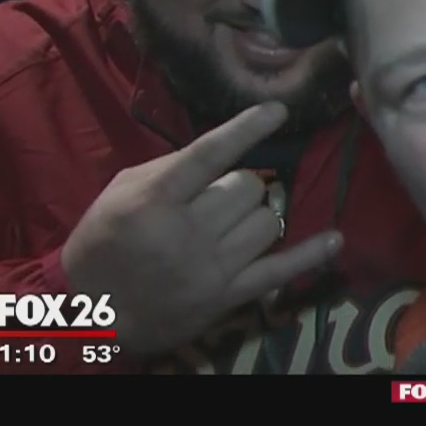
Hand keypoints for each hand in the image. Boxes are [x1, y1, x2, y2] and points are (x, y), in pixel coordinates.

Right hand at [60, 103, 341, 353]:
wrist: (90, 315)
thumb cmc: (103, 244)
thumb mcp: (121, 193)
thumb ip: (170, 168)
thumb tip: (223, 149)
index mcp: (155, 199)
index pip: (210, 153)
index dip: (246, 128)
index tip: (277, 111)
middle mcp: (186, 231)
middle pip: (248, 188)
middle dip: (239, 187)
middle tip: (217, 200)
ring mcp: (211, 266)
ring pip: (267, 221)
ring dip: (255, 216)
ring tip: (230, 226)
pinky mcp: (228, 296)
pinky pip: (280, 269)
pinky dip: (311, 253)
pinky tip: (335, 238)